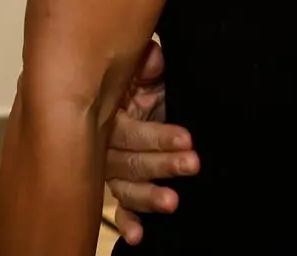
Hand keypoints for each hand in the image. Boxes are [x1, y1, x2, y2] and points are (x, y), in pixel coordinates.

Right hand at [105, 41, 198, 245]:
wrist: (149, 86)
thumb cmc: (150, 78)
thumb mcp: (151, 69)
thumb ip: (149, 65)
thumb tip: (154, 60)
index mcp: (110, 112)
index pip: (128, 131)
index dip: (157, 136)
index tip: (186, 139)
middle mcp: (105, 143)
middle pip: (127, 162)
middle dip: (161, 165)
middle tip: (192, 165)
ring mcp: (112, 167)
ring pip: (124, 186)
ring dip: (147, 196)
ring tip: (172, 203)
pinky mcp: (123, 184)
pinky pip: (121, 206)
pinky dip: (129, 221)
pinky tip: (138, 236)